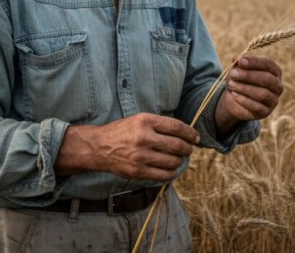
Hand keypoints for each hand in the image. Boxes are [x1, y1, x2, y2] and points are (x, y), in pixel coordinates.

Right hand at [56, 113, 199, 181]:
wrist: (99, 147)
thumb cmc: (122, 132)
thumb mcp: (139, 119)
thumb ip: (160, 124)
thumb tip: (185, 132)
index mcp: (145, 121)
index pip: (176, 127)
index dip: (190, 133)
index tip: (195, 137)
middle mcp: (143, 137)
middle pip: (177, 145)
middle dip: (188, 148)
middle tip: (188, 149)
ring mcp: (140, 156)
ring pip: (173, 161)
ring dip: (180, 161)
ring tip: (178, 159)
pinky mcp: (138, 171)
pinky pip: (163, 175)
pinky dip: (172, 173)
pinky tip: (171, 169)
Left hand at [215, 55, 283, 133]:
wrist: (234, 99)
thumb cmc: (239, 80)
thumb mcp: (237, 69)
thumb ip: (238, 63)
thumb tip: (237, 58)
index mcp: (274, 71)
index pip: (268, 64)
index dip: (255, 62)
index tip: (241, 61)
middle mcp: (277, 85)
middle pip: (267, 79)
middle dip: (248, 75)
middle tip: (233, 74)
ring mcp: (273, 100)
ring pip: (263, 94)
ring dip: (245, 88)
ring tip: (231, 84)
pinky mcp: (266, 112)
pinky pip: (257, 107)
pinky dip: (244, 100)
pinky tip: (234, 95)